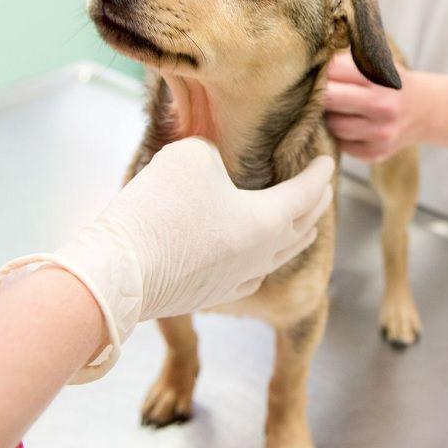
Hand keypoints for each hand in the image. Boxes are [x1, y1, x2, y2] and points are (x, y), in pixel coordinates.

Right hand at [0, 138, 334, 381]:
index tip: (329, 161)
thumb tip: (215, 168)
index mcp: (267, 221)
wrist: (118, 271)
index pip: (306, 193)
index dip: (320, 174)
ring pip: (278, 257)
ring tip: (303, 227)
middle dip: (314, 205)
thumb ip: (215, 153)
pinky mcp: (208, 295)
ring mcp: (235, 280)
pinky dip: (261, 262)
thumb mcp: (191, 155)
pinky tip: (256, 261)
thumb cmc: (159, 208)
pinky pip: (249, 277)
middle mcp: (260, 255)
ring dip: (295, 236)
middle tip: (322, 190)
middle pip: (301, 228)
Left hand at [324, 53, 420, 161]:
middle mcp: (384, 106)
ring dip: (329, 116)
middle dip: (319, 93)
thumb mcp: (379, 62)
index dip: (323, 70)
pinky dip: (339, 135)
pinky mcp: (375, 153)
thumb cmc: (391, 83)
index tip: (321, 72)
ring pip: (333, 125)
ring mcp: (380, 133)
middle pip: (329, 98)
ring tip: (337, 109)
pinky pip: (341, 144)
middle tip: (318, 91)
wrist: (424, 111)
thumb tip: (311, 66)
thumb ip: (348, 61)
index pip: (334, 69)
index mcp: (382, 78)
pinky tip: (349, 124)